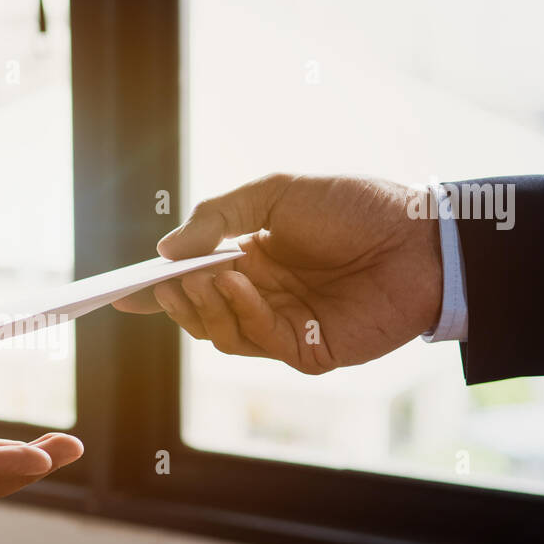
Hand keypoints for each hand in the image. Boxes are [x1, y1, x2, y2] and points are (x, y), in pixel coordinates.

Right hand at [113, 173, 442, 373]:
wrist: (421, 237)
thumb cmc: (356, 207)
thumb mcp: (276, 192)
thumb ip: (218, 217)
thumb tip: (165, 251)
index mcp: (252, 260)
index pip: (193, 282)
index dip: (156, 291)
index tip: (122, 294)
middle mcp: (263, 297)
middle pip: (198, 314)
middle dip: (176, 299)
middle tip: (167, 281)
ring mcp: (284, 326)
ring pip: (219, 334)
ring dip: (205, 306)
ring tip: (206, 277)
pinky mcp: (308, 350)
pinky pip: (257, 342)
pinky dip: (241, 314)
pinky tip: (241, 284)